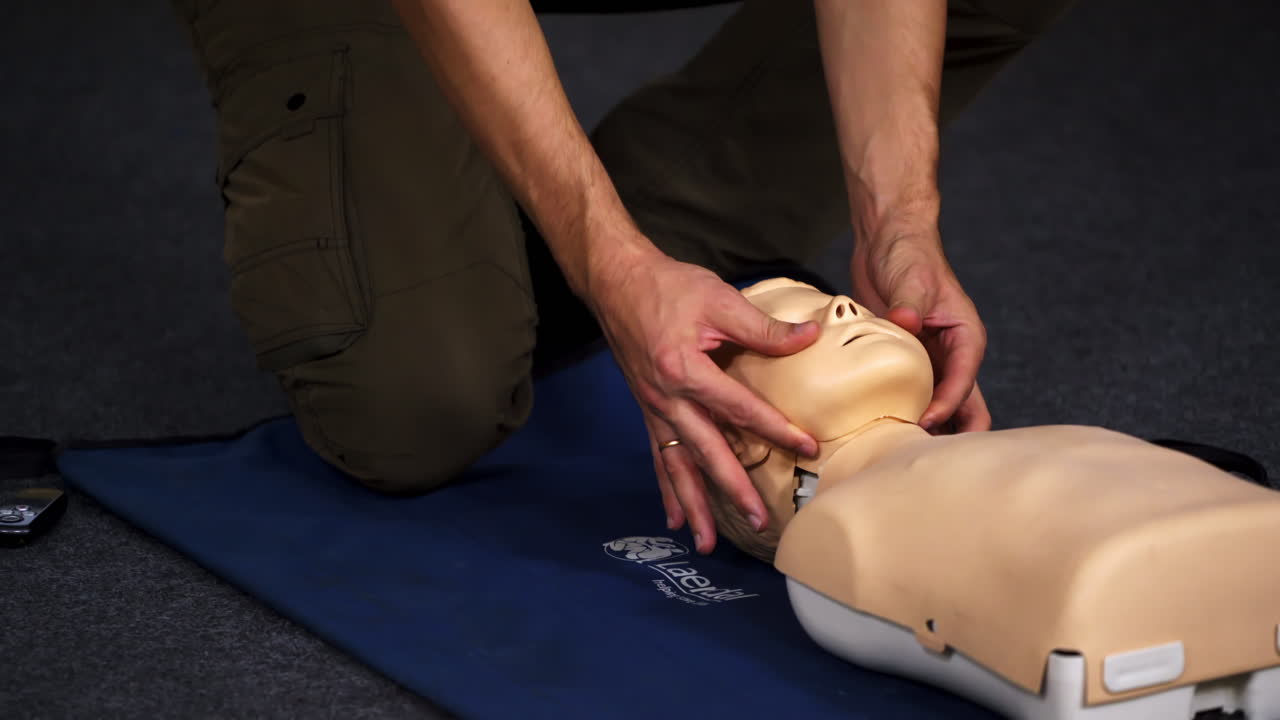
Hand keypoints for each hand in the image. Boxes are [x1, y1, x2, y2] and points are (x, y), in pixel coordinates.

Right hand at [588, 248, 819, 553]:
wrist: (616, 282)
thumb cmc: (667, 286)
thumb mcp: (718, 297)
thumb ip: (763, 327)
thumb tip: (811, 336)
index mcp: (685, 370)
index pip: (739, 409)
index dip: (776, 429)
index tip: (808, 448)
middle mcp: (667, 399)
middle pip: (706, 452)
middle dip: (733, 490)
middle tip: (760, 520)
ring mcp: (654, 409)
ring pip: (677, 466)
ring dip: (693, 506)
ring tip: (707, 544)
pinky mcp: (648, 410)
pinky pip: (659, 457)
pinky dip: (667, 490)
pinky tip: (673, 519)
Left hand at [850, 229, 990, 432]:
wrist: (887, 241)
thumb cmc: (909, 254)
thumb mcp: (911, 279)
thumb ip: (908, 305)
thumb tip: (906, 323)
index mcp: (965, 338)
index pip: (964, 382)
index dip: (947, 406)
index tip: (925, 422)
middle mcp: (952, 356)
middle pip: (964, 408)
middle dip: (950, 434)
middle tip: (922, 455)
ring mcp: (929, 362)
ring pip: (937, 408)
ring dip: (925, 430)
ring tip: (900, 452)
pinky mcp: (904, 362)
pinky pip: (908, 396)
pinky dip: (900, 413)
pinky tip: (882, 432)